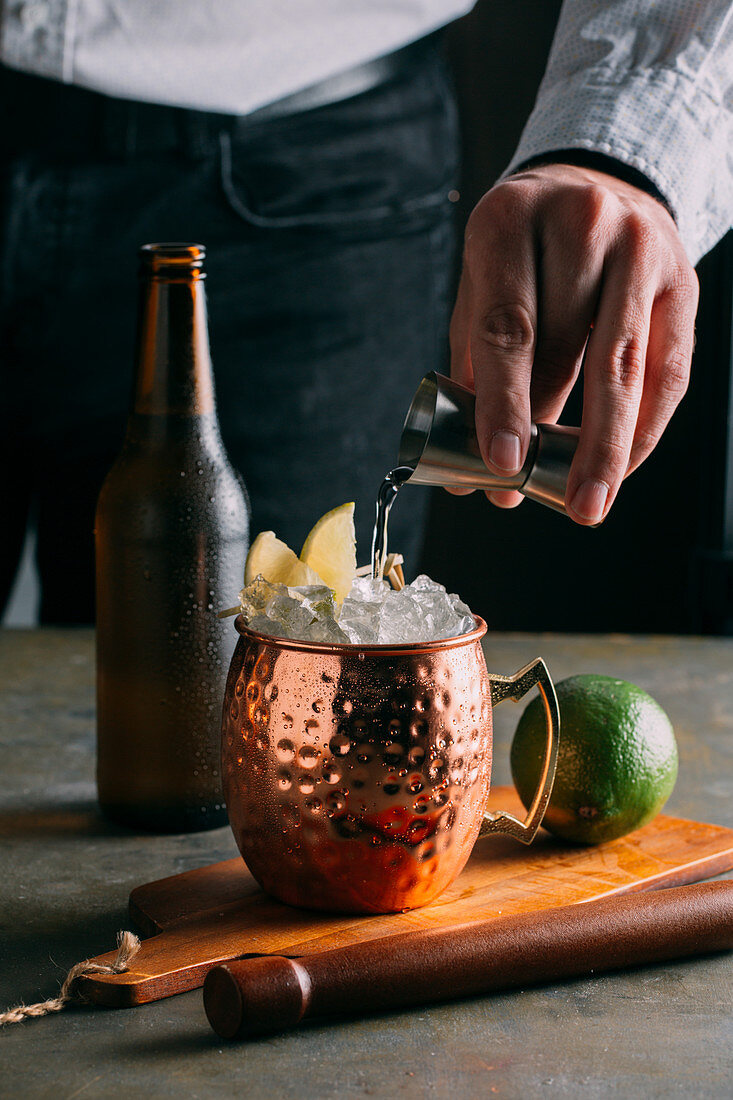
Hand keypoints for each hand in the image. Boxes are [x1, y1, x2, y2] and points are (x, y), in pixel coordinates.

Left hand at [449, 163, 698, 522]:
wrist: (592, 188)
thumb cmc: (522, 254)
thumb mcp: (481, 288)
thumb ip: (474, 369)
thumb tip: (466, 473)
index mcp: (509, 220)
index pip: (507, 325)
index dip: (503, 401)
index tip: (501, 462)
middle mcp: (582, 221)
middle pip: (567, 348)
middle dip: (553, 435)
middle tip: (535, 497)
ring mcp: (641, 247)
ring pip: (624, 364)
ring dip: (604, 445)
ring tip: (585, 501)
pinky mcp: (683, 281)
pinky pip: (668, 372)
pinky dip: (643, 428)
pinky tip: (620, 467)